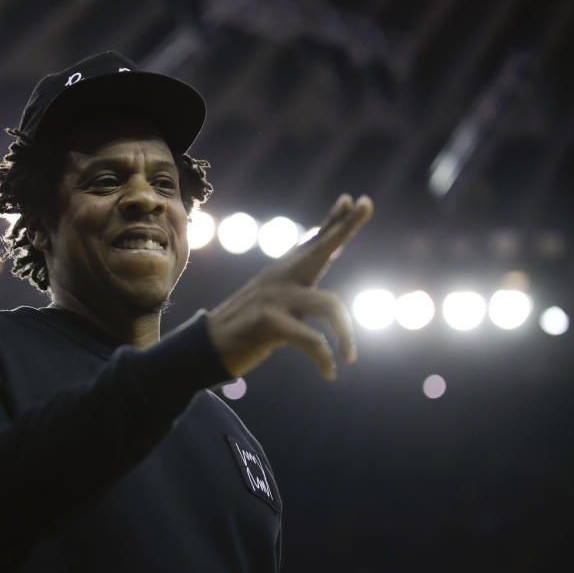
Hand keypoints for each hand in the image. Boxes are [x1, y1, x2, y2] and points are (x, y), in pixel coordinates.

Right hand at [206, 194, 373, 378]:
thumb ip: (297, 288)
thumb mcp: (274, 302)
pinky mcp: (268, 322)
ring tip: (350, 356)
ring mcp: (274, 298)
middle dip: (345, 228)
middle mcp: (280, 278)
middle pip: (320, 249)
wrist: (207, 347)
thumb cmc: (246, 327)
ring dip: (345, 334)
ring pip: (328, 305)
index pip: (314, 243)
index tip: (352, 200)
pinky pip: (311, 340)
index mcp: (283, 274)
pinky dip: (323, 357)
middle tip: (366, 203)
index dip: (334, 222)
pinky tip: (329, 372)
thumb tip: (320, 281)